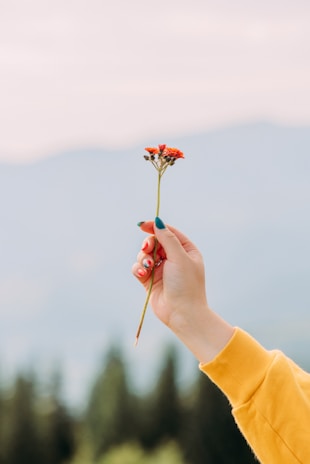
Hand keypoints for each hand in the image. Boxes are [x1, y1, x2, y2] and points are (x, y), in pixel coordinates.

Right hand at [132, 218, 233, 362]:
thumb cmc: (186, 285)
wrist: (182, 314)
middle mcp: (174, 259)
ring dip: (143, 259)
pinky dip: (138, 270)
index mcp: (186, 250)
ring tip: (147, 269)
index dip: (155, 227)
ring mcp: (161, 270)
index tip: (142, 225)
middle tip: (147, 250)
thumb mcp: (179, 257)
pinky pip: (139, 268)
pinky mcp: (150, 281)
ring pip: (144, 255)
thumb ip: (167, 238)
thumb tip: (157, 221)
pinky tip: (142, 275)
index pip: (168, 232)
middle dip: (148, 245)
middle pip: (154, 242)